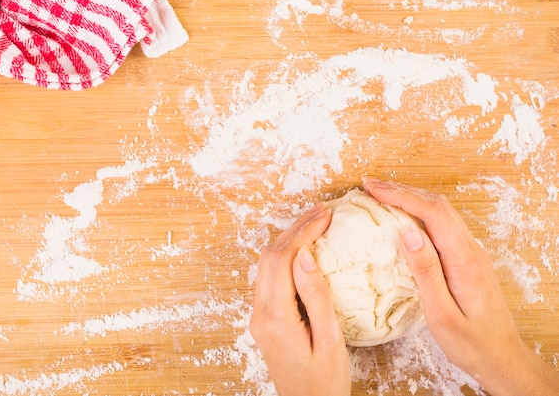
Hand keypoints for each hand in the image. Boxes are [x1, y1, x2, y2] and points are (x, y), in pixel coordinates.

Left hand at [250, 203, 351, 395]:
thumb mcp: (329, 340)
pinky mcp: (265, 319)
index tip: (326, 216)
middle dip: (296, 229)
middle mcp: (260, 313)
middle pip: (270, 256)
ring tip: (315, 222)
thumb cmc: (324, 382)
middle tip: (322, 211)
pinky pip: (271, 277)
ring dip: (289, 239)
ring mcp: (259, 316)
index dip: (304, 232)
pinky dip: (286, 256)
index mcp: (275, 317)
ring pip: (267, 264)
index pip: (283, 259)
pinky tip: (304, 249)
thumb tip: (305, 254)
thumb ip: (316, 296)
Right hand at [363, 178, 558, 395]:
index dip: (400, 196)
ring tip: (382, 195)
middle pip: (438, 205)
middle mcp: (471, 250)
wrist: (502, 358)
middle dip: (402, 191)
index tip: (372, 189)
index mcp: (464, 260)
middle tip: (370, 186)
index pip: (432, 213)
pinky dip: (420, 213)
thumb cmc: (471, 343)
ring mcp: (471, 253)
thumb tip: (408, 232)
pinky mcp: (467, 259)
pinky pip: (443, 225)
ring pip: (442, 213)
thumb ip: (426, 272)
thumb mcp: (442, 314)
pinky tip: (404, 218)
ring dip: (411, 199)